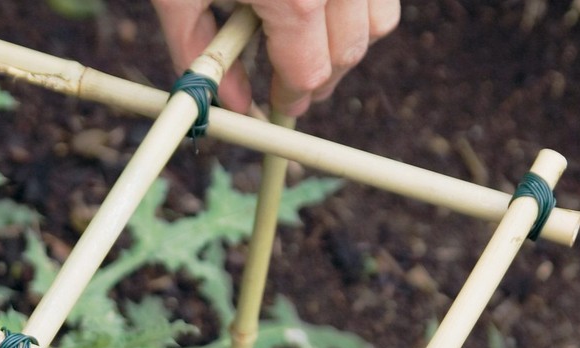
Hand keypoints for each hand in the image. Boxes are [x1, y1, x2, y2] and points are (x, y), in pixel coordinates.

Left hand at [150, 0, 399, 115]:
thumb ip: (200, 53)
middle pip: (349, 51)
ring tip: (305, 37)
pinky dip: (358, 2)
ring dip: (348, 38)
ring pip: (379, 18)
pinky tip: (321, 4)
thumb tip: (231, 105)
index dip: (291, 97)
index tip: (281, 104)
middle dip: (319, 75)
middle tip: (290, 81)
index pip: (308, 74)